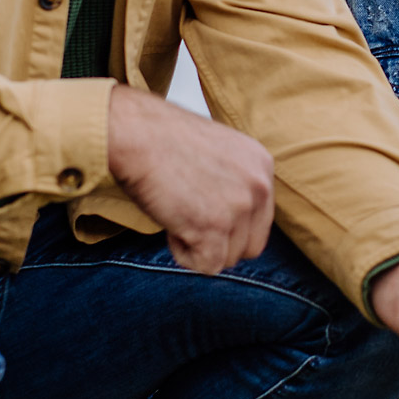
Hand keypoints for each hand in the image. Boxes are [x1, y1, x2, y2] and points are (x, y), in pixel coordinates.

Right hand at [104, 84, 273, 274]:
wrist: (136, 133)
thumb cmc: (163, 141)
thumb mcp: (217, 154)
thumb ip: (234, 184)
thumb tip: (233, 224)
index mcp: (261, 165)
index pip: (259, 220)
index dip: (228, 224)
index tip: (201, 209)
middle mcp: (259, 186)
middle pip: (250, 245)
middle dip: (218, 242)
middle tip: (187, 216)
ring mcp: (240, 207)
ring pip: (227, 258)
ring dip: (199, 245)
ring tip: (176, 213)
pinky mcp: (215, 227)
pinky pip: (207, 266)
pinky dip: (184, 254)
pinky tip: (171, 226)